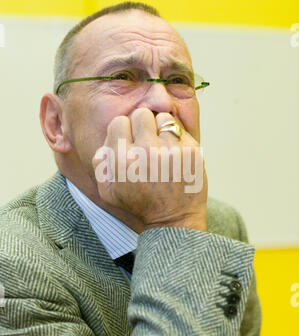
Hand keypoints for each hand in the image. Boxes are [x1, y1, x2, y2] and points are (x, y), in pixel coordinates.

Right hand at [92, 108, 207, 230]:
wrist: (173, 220)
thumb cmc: (139, 204)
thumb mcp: (108, 190)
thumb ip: (100, 162)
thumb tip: (107, 139)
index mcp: (123, 161)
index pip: (119, 122)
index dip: (124, 131)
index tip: (129, 142)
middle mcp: (147, 152)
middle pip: (141, 114)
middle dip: (141, 126)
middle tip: (145, 141)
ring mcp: (171, 151)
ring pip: (162, 118)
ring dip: (160, 130)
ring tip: (161, 147)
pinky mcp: (191, 151)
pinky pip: (180, 129)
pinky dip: (176, 138)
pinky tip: (174, 154)